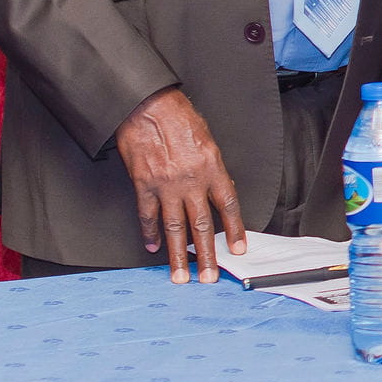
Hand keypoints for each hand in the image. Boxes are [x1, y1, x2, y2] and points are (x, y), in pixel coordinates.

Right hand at [114, 88, 244, 282]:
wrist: (147, 105)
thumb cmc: (178, 116)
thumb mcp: (207, 140)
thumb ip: (213, 169)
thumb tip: (219, 194)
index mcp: (211, 167)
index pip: (228, 205)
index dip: (234, 230)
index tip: (238, 249)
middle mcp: (191, 180)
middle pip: (201, 225)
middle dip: (206, 254)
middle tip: (209, 277)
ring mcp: (166, 185)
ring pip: (174, 228)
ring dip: (178, 255)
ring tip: (182, 275)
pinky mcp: (143, 184)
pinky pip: (148, 215)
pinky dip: (149, 232)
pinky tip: (152, 246)